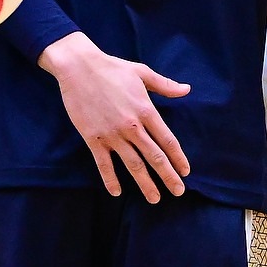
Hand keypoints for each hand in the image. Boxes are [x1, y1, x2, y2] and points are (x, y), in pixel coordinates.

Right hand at [40, 32, 191, 203]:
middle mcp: (132, 125)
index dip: (178, 158)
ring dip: (145, 184)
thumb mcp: (142, 73)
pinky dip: (110, 179)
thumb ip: (165, 85)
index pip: (167, 140)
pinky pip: (104, 164)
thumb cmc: (112, 68)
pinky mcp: (93, 138)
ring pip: (133, 164)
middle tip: (178, 192)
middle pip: (154, 157)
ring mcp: (112, 134)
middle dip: (168, 177)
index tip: (185, 172)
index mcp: (146, 110)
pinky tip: (117, 192)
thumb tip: (187, 89)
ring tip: (154, 199)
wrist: (79, 67)